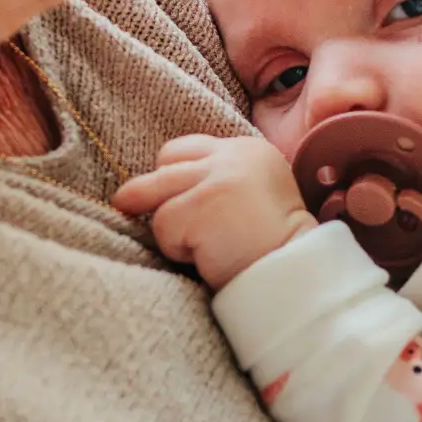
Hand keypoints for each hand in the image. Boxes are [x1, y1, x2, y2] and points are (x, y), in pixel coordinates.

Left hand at [114, 134, 317, 287]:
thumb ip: (217, 181)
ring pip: (159, 196)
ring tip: (204, 249)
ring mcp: (217, 178)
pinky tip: (206, 258)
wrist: (294, 273)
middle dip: (145, 190)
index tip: (163, 191)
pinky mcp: (202, 206)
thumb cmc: (271, 247)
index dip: (171, 171)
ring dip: (171, 229)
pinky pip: (163, 228)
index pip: (188, 148)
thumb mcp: (254, 196)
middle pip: (165, 164)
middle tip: (128, 204)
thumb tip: (157, 186)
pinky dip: (176, 249)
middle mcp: (233, 156)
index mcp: (248, 150)